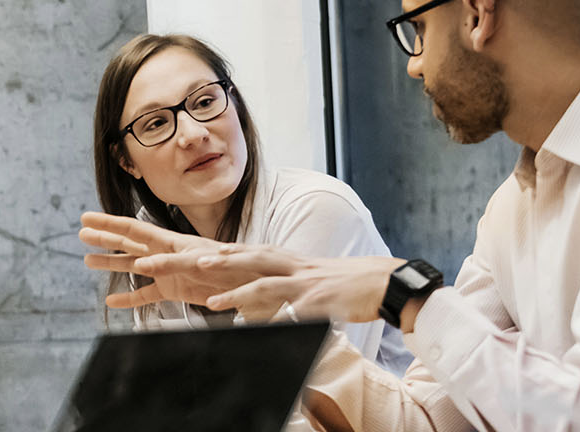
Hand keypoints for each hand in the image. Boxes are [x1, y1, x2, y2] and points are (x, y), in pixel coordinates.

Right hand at [78, 212, 275, 307]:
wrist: (256, 283)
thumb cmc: (235, 268)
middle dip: (105, 236)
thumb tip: (144, 265)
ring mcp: (168, 272)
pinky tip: (112, 301)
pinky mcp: (175, 290)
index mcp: (172, 242)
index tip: (86, 218)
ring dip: (111, 263)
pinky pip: (147, 295)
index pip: (134, 230)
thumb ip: (174, 264)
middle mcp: (166, 253)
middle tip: (80, 231)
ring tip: (87, 261)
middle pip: (129, 242)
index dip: (109, 223)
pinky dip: (130, 298)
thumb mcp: (205, 263)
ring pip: (132, 266)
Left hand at [79, 211, 405, 322]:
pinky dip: (238, 298)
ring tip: (152, 266)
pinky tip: (215, 306)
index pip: (185, 247)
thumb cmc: (316, 289)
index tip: (109, 239)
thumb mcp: (267, 292)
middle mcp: (249, 257)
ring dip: (185, 265)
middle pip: (191, 249)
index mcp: (240, 259)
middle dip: (151, 247)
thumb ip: (240, 294)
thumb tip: (213, 300)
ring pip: (220, 265)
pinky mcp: (292, 287)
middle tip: (120, 250)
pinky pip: (260, 293)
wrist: (368, 284)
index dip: (146, 241)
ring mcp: (270, 269)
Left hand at [201, 250, 406, 322]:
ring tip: (213, 302)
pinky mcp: (320, 303)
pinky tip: (259, 328)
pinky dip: (275, 320)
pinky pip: (292, 313)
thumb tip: (267, 302)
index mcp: (294, 261)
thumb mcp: (315, 278)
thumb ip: (290, 285)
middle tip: (193, 262)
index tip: (202, 250)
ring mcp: (307, 284)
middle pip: (250, 260)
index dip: (228, 251)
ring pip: (265, 285)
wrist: (386, 282)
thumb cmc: (350, 282)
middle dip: (222, 261)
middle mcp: (296, 268)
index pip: (255, 252)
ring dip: (237, 293)